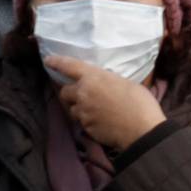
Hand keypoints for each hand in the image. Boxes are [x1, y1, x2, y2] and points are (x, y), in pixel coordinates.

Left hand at [48, 55, 166, 150]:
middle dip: (69, 93)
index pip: (68, 66)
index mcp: (93, 77)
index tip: (48, 60)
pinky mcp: (86, 128)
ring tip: (94, 110)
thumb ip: (108, 81)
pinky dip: (88, 121)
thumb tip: (105, 86)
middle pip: (64, 92)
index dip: (56, 62)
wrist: (142, 130)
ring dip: (79, 108)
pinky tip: (102, 121)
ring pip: (73, 109)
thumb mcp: (125, 83)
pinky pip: (82, 122)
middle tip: (80, 94)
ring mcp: (83, 113)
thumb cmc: (139, 102)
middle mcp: (83, 94)